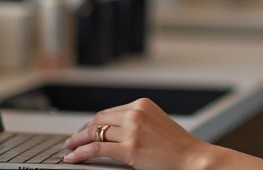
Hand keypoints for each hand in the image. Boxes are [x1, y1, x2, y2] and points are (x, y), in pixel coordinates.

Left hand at [63, 98, 211, 168]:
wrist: (192, 157)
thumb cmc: (178, 146)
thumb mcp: (157, 124)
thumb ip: (137, 122)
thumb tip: (114, 131)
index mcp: (142, 105)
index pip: (109, 111)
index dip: (93, 122)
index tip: (85, 130)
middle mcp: (136, 114)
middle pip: (99, 120)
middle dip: (82, 131)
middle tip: (73, 139)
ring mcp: (132, 130)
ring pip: (95, 133)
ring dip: (78, 141)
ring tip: (70, 148)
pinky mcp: (130, 148)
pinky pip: (97, 149)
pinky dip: (81, 153)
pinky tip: (74, 157)